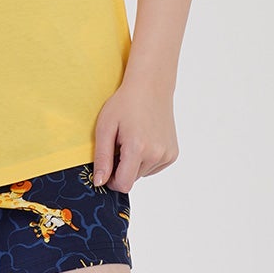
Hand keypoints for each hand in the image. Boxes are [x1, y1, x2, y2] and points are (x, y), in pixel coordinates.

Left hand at [93, 72, 178, 192]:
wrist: (151, 87)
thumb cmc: (125, 104)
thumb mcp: (105, 128)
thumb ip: (102, 158)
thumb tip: (100, 183)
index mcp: (138, 149)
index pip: (123, 185)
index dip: (111, 181)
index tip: (108, 167)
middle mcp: (156, 154)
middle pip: (132, 179)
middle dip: (122, 168)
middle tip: (120, 145)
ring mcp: (167, 155)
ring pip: (142, 173)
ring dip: (134, 163)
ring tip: (133, 139)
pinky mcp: (173, 154)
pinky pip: (153, 167)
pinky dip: (146, 159)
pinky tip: (144, 140)